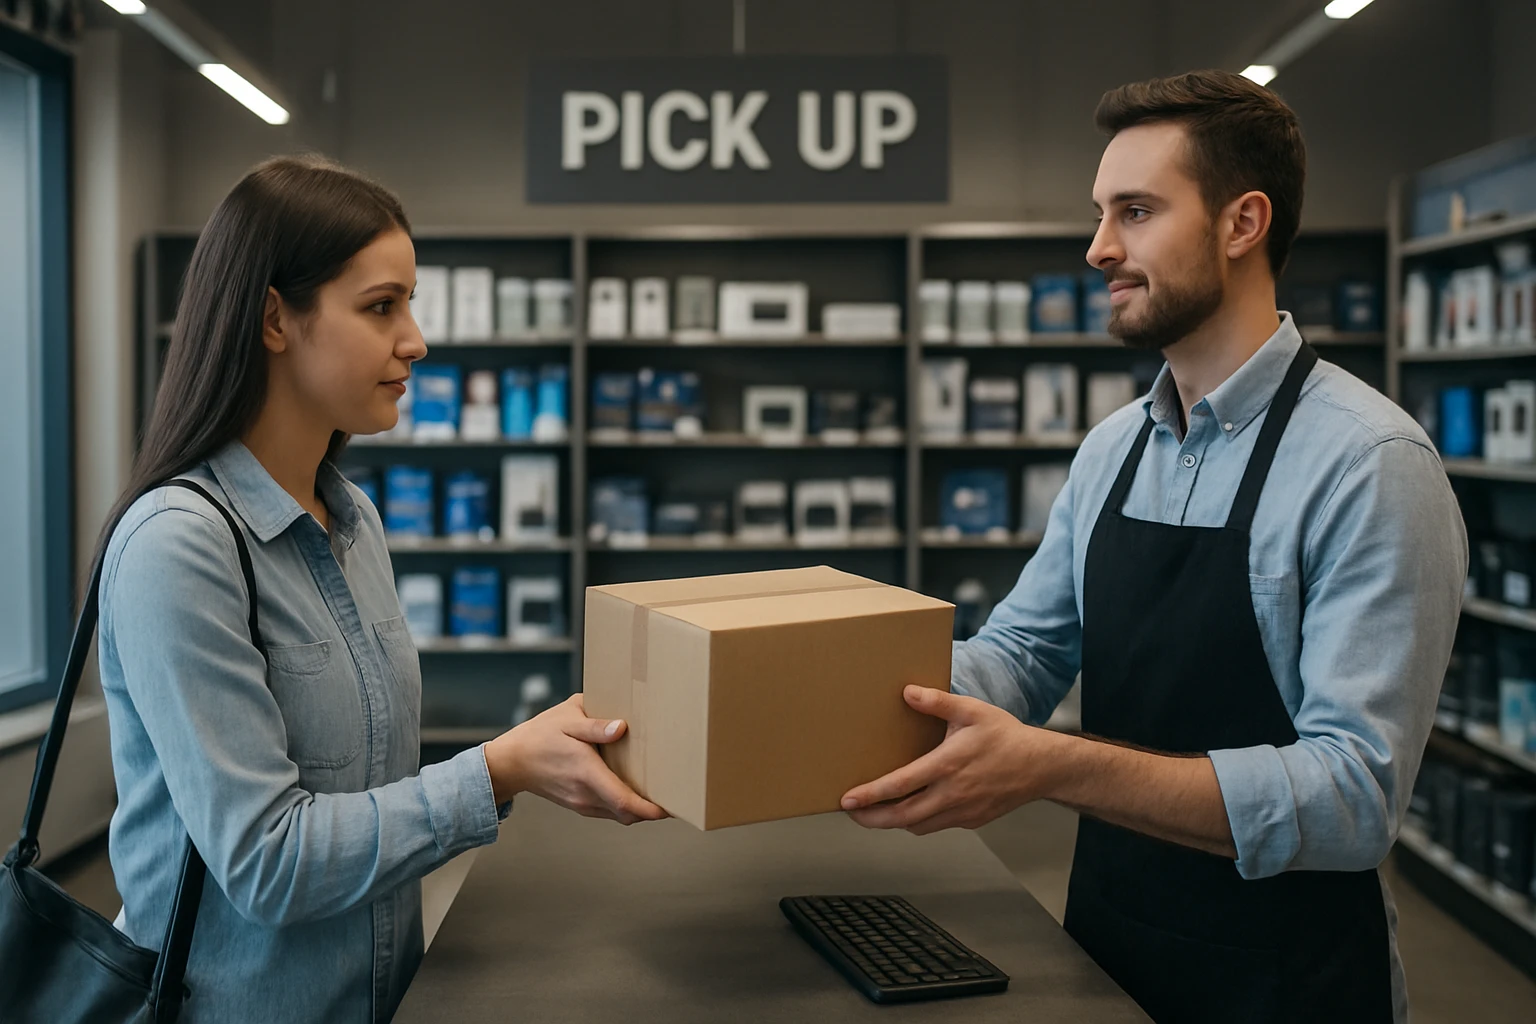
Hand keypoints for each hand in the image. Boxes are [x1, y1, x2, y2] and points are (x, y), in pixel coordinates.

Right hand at [483, 694, 667, 825]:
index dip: (650, 809)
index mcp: (586, 772)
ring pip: (619, 815)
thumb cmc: (539, 735)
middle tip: (677, 793)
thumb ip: (595, 725)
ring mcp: (582, 804)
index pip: (623, 802)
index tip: (670, 808)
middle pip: (627, 814)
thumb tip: (622, 727)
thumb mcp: (566, 719)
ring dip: (639, 808)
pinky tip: (634, 787)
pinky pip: (609, 811)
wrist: (512, 761)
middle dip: (653, 810)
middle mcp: (586, 794)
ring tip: (660, 789)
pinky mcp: (580, 805)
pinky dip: (625, 805)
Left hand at [840, 685, 1064, 834]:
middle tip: (851, 813)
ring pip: (918, 826)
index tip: (847, 799)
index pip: (900, 785)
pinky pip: (937, 825)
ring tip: (874, 813)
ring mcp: (963, 811)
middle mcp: (952, 793)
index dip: (870, 795)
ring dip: (893, 822)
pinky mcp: (972, 820)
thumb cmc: (1006, 736)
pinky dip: (918, 822)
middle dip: (871, 818)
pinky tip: (910, 810)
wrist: (1041, 766)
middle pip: (903, 816)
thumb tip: (907, 692)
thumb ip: (937, 702)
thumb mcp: (971, 710)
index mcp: (947, 765)